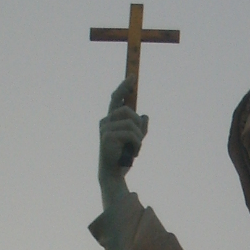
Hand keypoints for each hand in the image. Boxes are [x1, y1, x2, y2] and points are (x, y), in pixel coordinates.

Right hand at [99, 78, 147, 196]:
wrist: (114, 173)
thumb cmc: (123, 157)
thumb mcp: (136, 140)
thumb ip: (141, 128)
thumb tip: (145, 115)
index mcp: (110, 119)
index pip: (116, 98)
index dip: (124, 87)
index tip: (133, 77)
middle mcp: (105, 121)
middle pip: (126, 110)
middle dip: (138, 124)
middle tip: (139, 139)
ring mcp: (105, 128)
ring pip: (131, 122)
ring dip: (139, 137)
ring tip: (136, 149)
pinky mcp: (107, 137)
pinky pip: (131, 134)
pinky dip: (137, 144)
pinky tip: (134, 153)